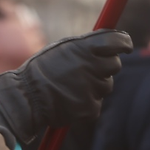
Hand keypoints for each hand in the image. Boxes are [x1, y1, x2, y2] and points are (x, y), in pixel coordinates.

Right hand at [0, 29, 132, 142]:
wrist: (25, 99)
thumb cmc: (40, 71)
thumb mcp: (61, 49)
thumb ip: (85, 45)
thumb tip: (109, 42)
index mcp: (83, 48)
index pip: (117, 41)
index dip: (123, 43)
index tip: (125, 47)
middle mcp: (90, 66)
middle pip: (114, 65)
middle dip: (105, 67)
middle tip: (88, 70)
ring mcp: (91, 89)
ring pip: (106, 86)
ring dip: (94, 86)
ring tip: (71, 87)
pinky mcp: (90, 109)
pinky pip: (96, 104)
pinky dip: (86, 104)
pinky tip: (69, 101)